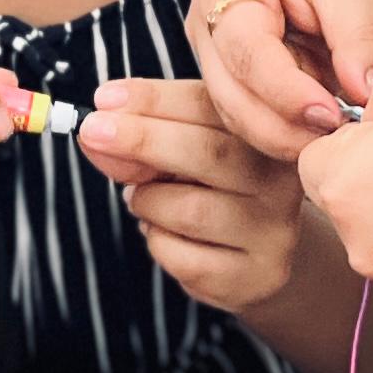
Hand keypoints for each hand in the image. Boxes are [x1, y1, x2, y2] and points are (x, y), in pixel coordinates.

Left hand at [70, 76, 308, 315]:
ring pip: (190, 210)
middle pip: (208, 153)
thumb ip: (142, 140)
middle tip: (92, 132)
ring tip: (143, 200)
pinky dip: (158, 242)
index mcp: (264, 129)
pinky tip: (166, 234)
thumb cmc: (210, 188)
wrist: (257, 255)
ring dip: (147, 202)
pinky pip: (185, 258)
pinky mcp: (258, 274)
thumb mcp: (179, 150)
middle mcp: (280, 177)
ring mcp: (274, 229)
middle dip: (142, 140)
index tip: (104, 98)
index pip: (209, 105)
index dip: (153, 100)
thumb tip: (94, 133)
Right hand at [187, 0, 372, 160]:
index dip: (287, 94)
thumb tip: (366, 96)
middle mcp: (208, 26)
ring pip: (241, 116)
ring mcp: (220, 55)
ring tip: (340, 139)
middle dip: (283, 128)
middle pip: (231, 97)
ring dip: (288, 134)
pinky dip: (292, 128)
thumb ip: (359, 38)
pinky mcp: (242, 75)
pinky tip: (328, 133)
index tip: (333, 117)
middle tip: (339, 144)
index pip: (246, 55)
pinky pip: (259, 114)